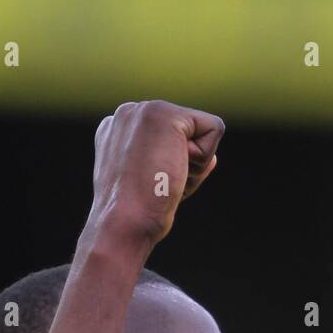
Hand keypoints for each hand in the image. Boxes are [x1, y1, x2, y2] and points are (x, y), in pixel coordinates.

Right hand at [90, 99, 224, 248]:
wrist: (123, 223)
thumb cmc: (137, 216)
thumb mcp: (152, 185)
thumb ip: (175, 164)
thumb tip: (212, 159)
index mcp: (118, 130)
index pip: (169, 139)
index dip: (172, 168)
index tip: (149, 185)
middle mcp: (129, 113)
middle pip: (188, 134)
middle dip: (185, 165)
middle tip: (157, 184)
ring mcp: (144, 110)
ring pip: (201, 131)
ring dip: (194, 165)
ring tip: (162, 178)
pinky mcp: (165, 115)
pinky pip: (214, 128)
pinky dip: (204, 158)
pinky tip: (175, 169)